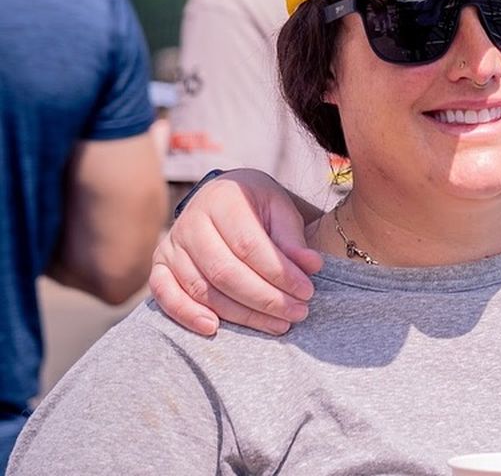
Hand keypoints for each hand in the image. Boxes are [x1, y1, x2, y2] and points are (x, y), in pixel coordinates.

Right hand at [149, 169, 322, 335]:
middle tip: (297, 313)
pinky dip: (186, 314)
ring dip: (240, 314)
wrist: (221, 200)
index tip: (307, 292)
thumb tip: (311, 266)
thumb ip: (293, 238)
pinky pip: (166, 295)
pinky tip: (213, 328)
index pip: (250, 245)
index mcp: (223, 200)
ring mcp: (171, 245)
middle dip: (265, 298)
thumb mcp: (280, 210)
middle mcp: (191, 222)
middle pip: (226, 272)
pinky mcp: (159, 266)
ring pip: (203, 289)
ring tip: (277, 324)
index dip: (279, 273)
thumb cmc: (256, 207)